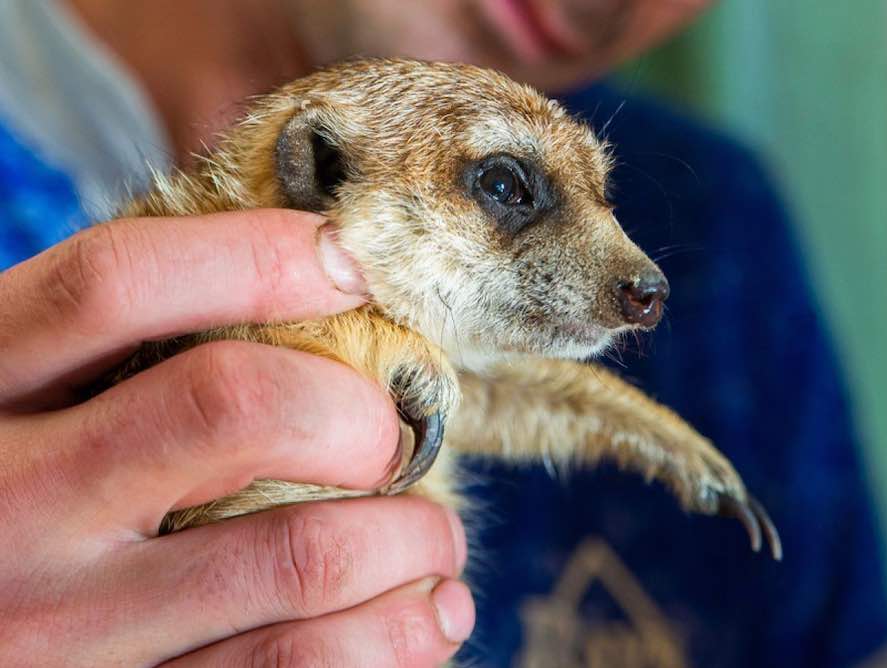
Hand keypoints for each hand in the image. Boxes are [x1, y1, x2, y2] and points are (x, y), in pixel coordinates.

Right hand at [0, 210, 472, 665]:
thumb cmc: (9, 496)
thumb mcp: (19, 399)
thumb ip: (119, 349)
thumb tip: (316, 276)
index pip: (118, 284)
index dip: (260, 257)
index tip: (350, 270)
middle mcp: (9, 505)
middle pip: (236, 406)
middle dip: (359, 412)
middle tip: (396, 437)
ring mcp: (61, 625)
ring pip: (299, 558)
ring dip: (410, 540)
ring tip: (436, 541)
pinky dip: (394, 638)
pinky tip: (424, 618)